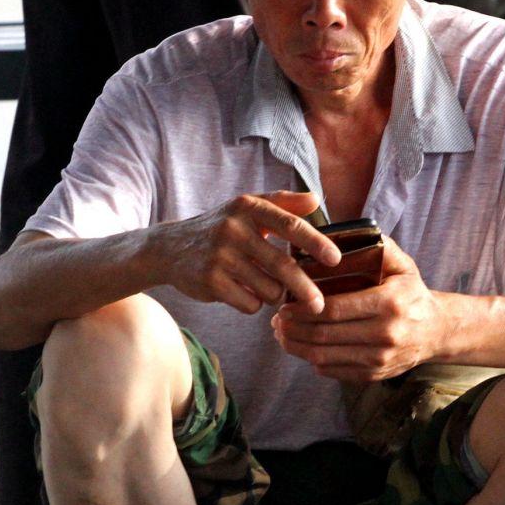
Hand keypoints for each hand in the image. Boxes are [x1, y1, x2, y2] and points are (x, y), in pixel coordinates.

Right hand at [151, 192, 342, 316]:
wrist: (170, 247)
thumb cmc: (220, 227)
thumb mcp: (246, 208)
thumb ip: (282, 203)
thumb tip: (316, 200)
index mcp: (247, 207)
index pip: (289, 225)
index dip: (315, 243)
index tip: (335, 260)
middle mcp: (233, 228)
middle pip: (283, 265)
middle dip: (305, 289)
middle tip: (319, 305)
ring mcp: (220, 256)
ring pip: (268, 289)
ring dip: (274, 295)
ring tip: (264, 285)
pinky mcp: (210, 281)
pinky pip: (249, 303)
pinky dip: (253, 303)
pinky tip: (241, 292)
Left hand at [271, 243, 448, 382]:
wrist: (436, 331)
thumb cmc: (412, 293)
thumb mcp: (403, 265)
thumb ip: (379, 247)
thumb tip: (347, 233)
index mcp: (389, 304)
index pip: (335, 309)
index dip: (303, 309)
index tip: (284, 304)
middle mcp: (385, 334)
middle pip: (324, 334)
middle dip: (293, 328)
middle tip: (276, 319)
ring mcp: (380, 359)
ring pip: (324, 357)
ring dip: (296, 347)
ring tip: (282, 334)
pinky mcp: (374, 375)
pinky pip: (333, 371)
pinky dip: (312, 360)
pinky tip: (302, 347)